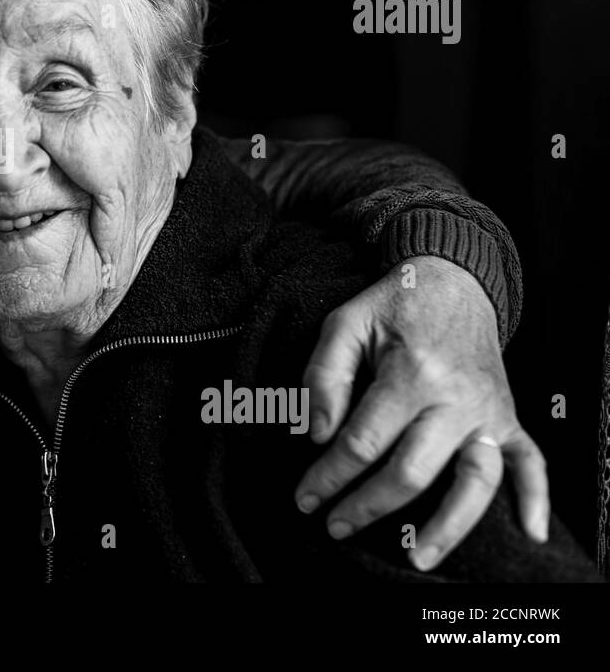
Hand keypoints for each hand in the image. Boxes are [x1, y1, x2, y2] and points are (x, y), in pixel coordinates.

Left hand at [294, 255, 548, 570]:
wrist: (454, 281)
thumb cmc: (394, 306)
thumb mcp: (344, 324)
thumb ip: (323, 377)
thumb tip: (316, 434)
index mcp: (411, 373)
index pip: (362, 442)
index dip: (327, 475)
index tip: (304, 498)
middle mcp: (456, 399)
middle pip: (411, 471)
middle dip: (367, 505)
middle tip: (334, 527)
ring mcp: (488, 412)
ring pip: (474, 481)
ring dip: (446, 525)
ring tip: (415, 558)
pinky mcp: (509, 418)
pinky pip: (532, 463)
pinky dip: (535, 499)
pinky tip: (527, 533)